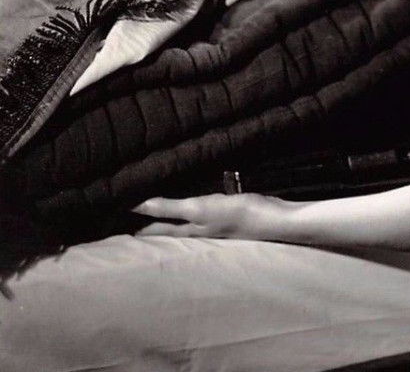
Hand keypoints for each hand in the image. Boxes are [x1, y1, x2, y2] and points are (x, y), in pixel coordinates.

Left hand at [133, 193, 295, 240]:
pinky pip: (198, 212)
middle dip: (146, 221)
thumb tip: (135, 206)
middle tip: (124, 210)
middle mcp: (196, 231)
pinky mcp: (225, 216)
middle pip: (165, 227)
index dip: (133, 224)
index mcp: (187, 232)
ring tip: (149, 204)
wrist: (277, 220)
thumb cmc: (238, 215)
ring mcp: (211, 225)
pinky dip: (187, 208)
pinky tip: (189, 200)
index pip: (151, 230)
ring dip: (166, 214)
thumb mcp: (200, 208)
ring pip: (180, 221)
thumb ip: (169, 207)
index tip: (111, 215)